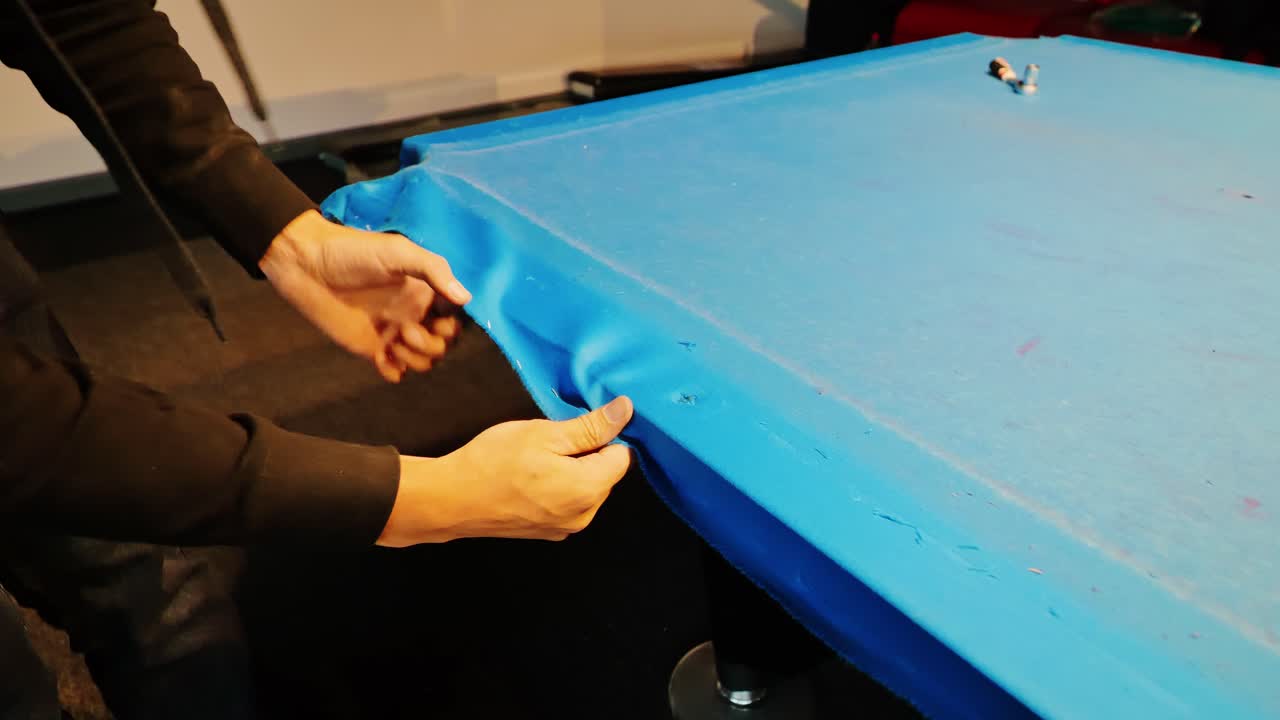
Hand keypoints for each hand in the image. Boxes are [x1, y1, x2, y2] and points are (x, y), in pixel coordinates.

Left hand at [259, 209, 471, 382]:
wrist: (308, 266)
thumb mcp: (399, 252)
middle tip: (405, 330)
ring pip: (425, 361)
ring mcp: (395, 332)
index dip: (455, 323)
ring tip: (392, 343)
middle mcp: (416, 313)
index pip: (457, 316)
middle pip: (445, 344)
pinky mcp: (373, 348)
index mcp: (427, 291)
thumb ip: (434, 271)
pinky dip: (394, 371)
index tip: (439, 316)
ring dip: (416, 358)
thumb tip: (466, 298)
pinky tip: (381, 358)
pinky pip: (396, 372)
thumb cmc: (354, 252)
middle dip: (433, 344)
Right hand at [378, 397, 634, 545]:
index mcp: (589, 490)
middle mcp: (585, 515)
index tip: (572, 428)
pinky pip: (567, 502)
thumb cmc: (495, 461)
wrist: (451, 499)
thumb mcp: (545, 433)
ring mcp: (565, 528)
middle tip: (547, 442)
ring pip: (585, 487)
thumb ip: (591, 426)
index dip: (601, 435)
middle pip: (604, 474)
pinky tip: (528, 478)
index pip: (621, 455)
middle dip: (585, 454)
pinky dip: (555, 487)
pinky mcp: (547, 532)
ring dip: (569, 470)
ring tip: (534, 461)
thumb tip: (626, 410)